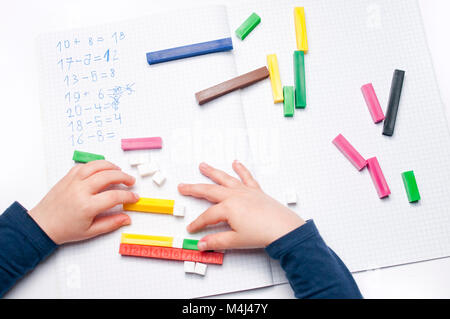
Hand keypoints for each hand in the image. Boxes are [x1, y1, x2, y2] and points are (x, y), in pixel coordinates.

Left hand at [28, 160, 138, 244]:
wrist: (42, 225)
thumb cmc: (64, 229)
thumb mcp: (90, 231)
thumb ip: (111, 223)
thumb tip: (126, 218)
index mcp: (87, 206)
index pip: (114, 196)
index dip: (128, 196)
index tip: (134, 197)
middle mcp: (80, 190)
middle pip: (108, 176)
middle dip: (124, 177)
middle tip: (130, 181)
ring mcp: (73, 181)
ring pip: (96, 166)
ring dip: (111, 166)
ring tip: (119, 171)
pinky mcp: (67, 177)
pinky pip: (84, 165)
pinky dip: (96, 165)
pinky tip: (102, 170)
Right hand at [178, 161, 304, 250]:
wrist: (284, 229)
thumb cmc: (263, 233)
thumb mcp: (236, 240)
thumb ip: (216, 241)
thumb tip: (202, 244)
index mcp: (228, 208)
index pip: (207, 216)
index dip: (198, 223)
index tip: (192, 228)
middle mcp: (235, 196)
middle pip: (210, 191)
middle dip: (194, 189)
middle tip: (182, 186)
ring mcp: (245, 191)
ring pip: (225, 179)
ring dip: (212, 172)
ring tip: (203, 165)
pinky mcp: (256, 191)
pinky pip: (247, 177)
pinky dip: (241, 169)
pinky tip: (236, 163)